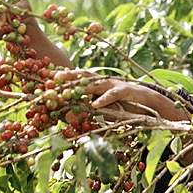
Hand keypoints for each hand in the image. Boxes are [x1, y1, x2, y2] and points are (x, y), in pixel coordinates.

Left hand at [54, 70, 186, 119]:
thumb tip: (66, 116)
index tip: (45, 75)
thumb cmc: (123, 106)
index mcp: (97, 83)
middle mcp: (104, 81)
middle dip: (66, 76)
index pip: (76, 77)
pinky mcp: (126, 91)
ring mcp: (114, 84)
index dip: (61, 76)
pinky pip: (113, 95)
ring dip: (81, 86)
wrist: (148, 103)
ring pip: (95, 83)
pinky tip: (95, 105)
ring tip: (68, 89)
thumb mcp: (102, 109)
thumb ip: (85, 111)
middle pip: (82, 76)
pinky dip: (104, 99)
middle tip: (51, 78)